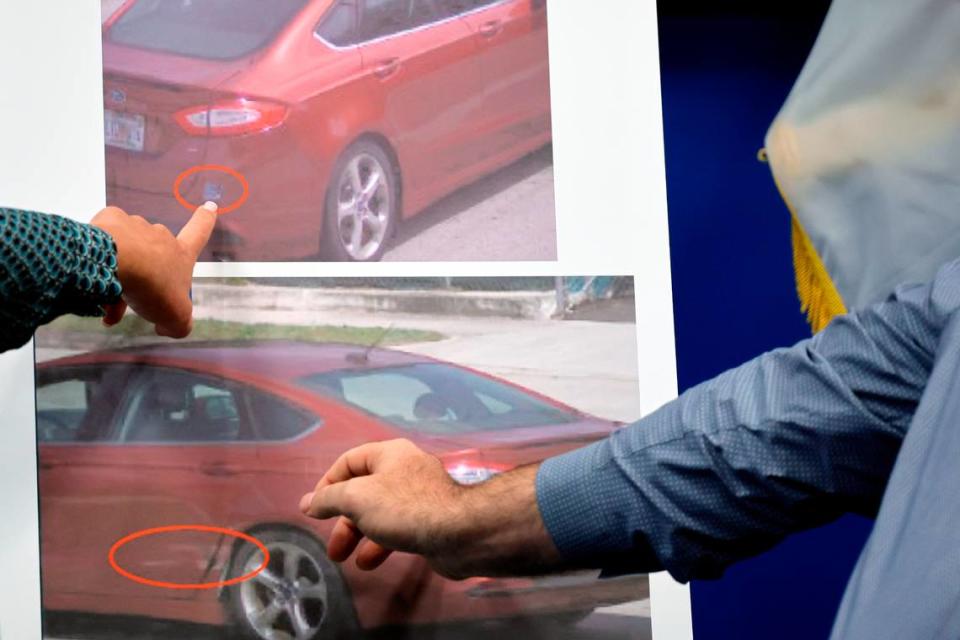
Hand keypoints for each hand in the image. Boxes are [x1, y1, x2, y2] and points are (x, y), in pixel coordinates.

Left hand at [91, 202, 216, 337]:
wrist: (116, 262)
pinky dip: (102, 256)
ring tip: (107, 293)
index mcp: (180, 254)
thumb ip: (178, 324)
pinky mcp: (107, 223)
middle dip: (146, 272)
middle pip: (156, 252)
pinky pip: (105, 239)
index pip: (199, 232)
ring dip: (121, 270)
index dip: (206, 220)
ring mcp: (133, 227)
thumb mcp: (176, 316)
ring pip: (128, 250)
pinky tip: (96, 275)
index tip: (210, 205)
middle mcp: (160, 236)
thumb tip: (166, 327)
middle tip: (133, 295)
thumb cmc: (153, 286)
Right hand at [300, 439, 562, 579]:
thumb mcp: (357, 499)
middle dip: (343, 519)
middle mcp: (404, 469)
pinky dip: (380, 543)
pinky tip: (370, 562)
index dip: (328, 483)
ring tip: (345, 559)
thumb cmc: (404, 508)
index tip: (316, 509)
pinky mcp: (429, 519)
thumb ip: (328, 500)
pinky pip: (397, 528)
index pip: (349, 461)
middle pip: (363, 490)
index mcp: (389, 454)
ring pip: (379, 512)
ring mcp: (419, 495)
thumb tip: (307, 503)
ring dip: (359, 535)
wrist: (460, 533)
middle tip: (332, 545)